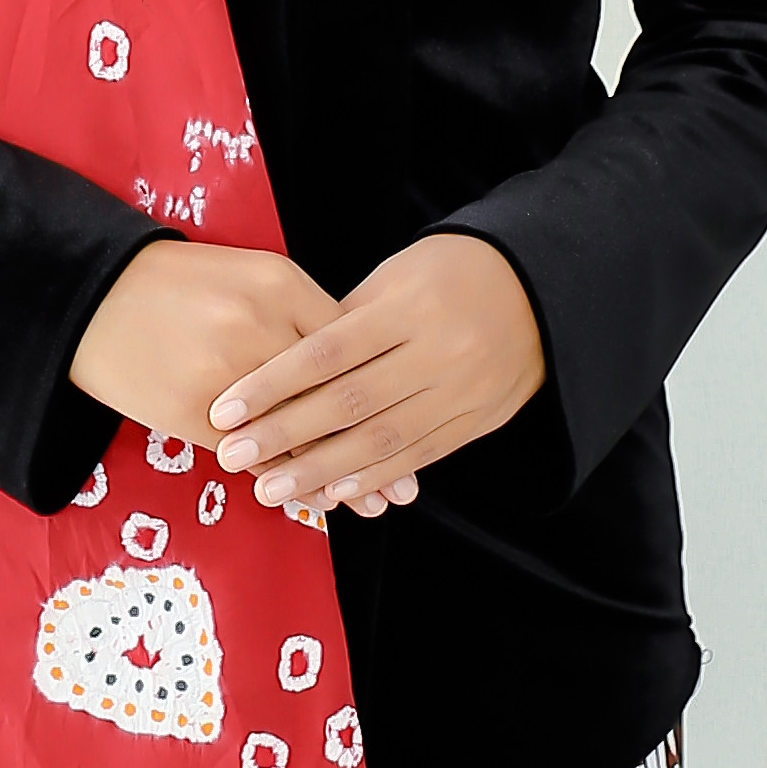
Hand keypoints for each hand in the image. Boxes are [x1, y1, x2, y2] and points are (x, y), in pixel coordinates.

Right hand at [68, 242, 417, 521]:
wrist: (93, 294)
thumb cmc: (179, 283)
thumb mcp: (248, 273)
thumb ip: (299, 312)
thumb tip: (351, 361)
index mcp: (279, 285)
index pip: (347, 347)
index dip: (380, 390)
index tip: (413, 418)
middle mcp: (260, 329)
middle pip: (331, 398)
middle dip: (371, 445)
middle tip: (406, 485)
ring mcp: (227, 377)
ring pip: (297, 435)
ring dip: (335, 475)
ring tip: (372, 504)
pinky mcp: (195, 415)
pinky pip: (252, 457)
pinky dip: (284, 480)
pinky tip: (310, 500)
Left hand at [210, 232, 545, 520]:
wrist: (541, 291)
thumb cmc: (449, 274)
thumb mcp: (396, 278)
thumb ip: (344, 321)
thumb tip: (282, 366)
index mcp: (408, 308)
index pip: (327, 351)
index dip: (272, 383)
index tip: (225, 409)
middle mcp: (437, 353)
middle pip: (349, 401)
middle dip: (285, 434)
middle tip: (232, 457)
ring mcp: (460, 392)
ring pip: (381, 440)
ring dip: (320, 471)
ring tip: (270, 489)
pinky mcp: (475, 422)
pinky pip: (416, 457)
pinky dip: (372, 478)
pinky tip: (332, 493)